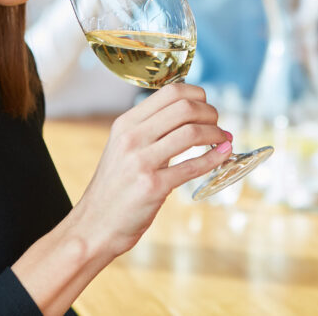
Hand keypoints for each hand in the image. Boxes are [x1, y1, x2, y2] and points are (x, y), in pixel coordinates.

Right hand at [71, 83, 230, 257]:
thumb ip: (150, 130)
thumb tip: (190, 112)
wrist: (93, 226)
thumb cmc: (115, 187)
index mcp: (125, 123)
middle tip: (218, 123)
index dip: (197, 95)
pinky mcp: (152, 187)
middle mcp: (131, 138)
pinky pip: (192, 166)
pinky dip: (214, 157)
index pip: (170, 92)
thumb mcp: (123, 148)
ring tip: (224, 139)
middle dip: (210, 113)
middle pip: (184, 108)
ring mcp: (140, 162)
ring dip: (216, 133)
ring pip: (191, 133)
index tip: (206, 105)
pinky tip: (223, 154)